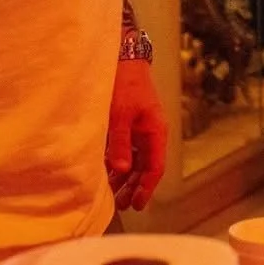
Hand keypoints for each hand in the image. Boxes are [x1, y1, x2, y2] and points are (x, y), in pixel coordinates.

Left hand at [106, 55, 167, 211]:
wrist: (122, 59)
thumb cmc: (124, 83)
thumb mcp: (120, 115)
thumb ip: (120, 143)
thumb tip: (122, 170)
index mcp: (156, 131)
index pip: (155, 167)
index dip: (146, 188)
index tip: (136, 204)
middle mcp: (150, 133)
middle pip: (146, 167)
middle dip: (135, 187)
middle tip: (122, 205)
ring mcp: (140, 129)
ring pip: (136, 161)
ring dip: (126, 177)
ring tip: (113, 194)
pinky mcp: (129, 124)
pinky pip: (127, 151)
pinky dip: (119, 164)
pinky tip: (108, 173)